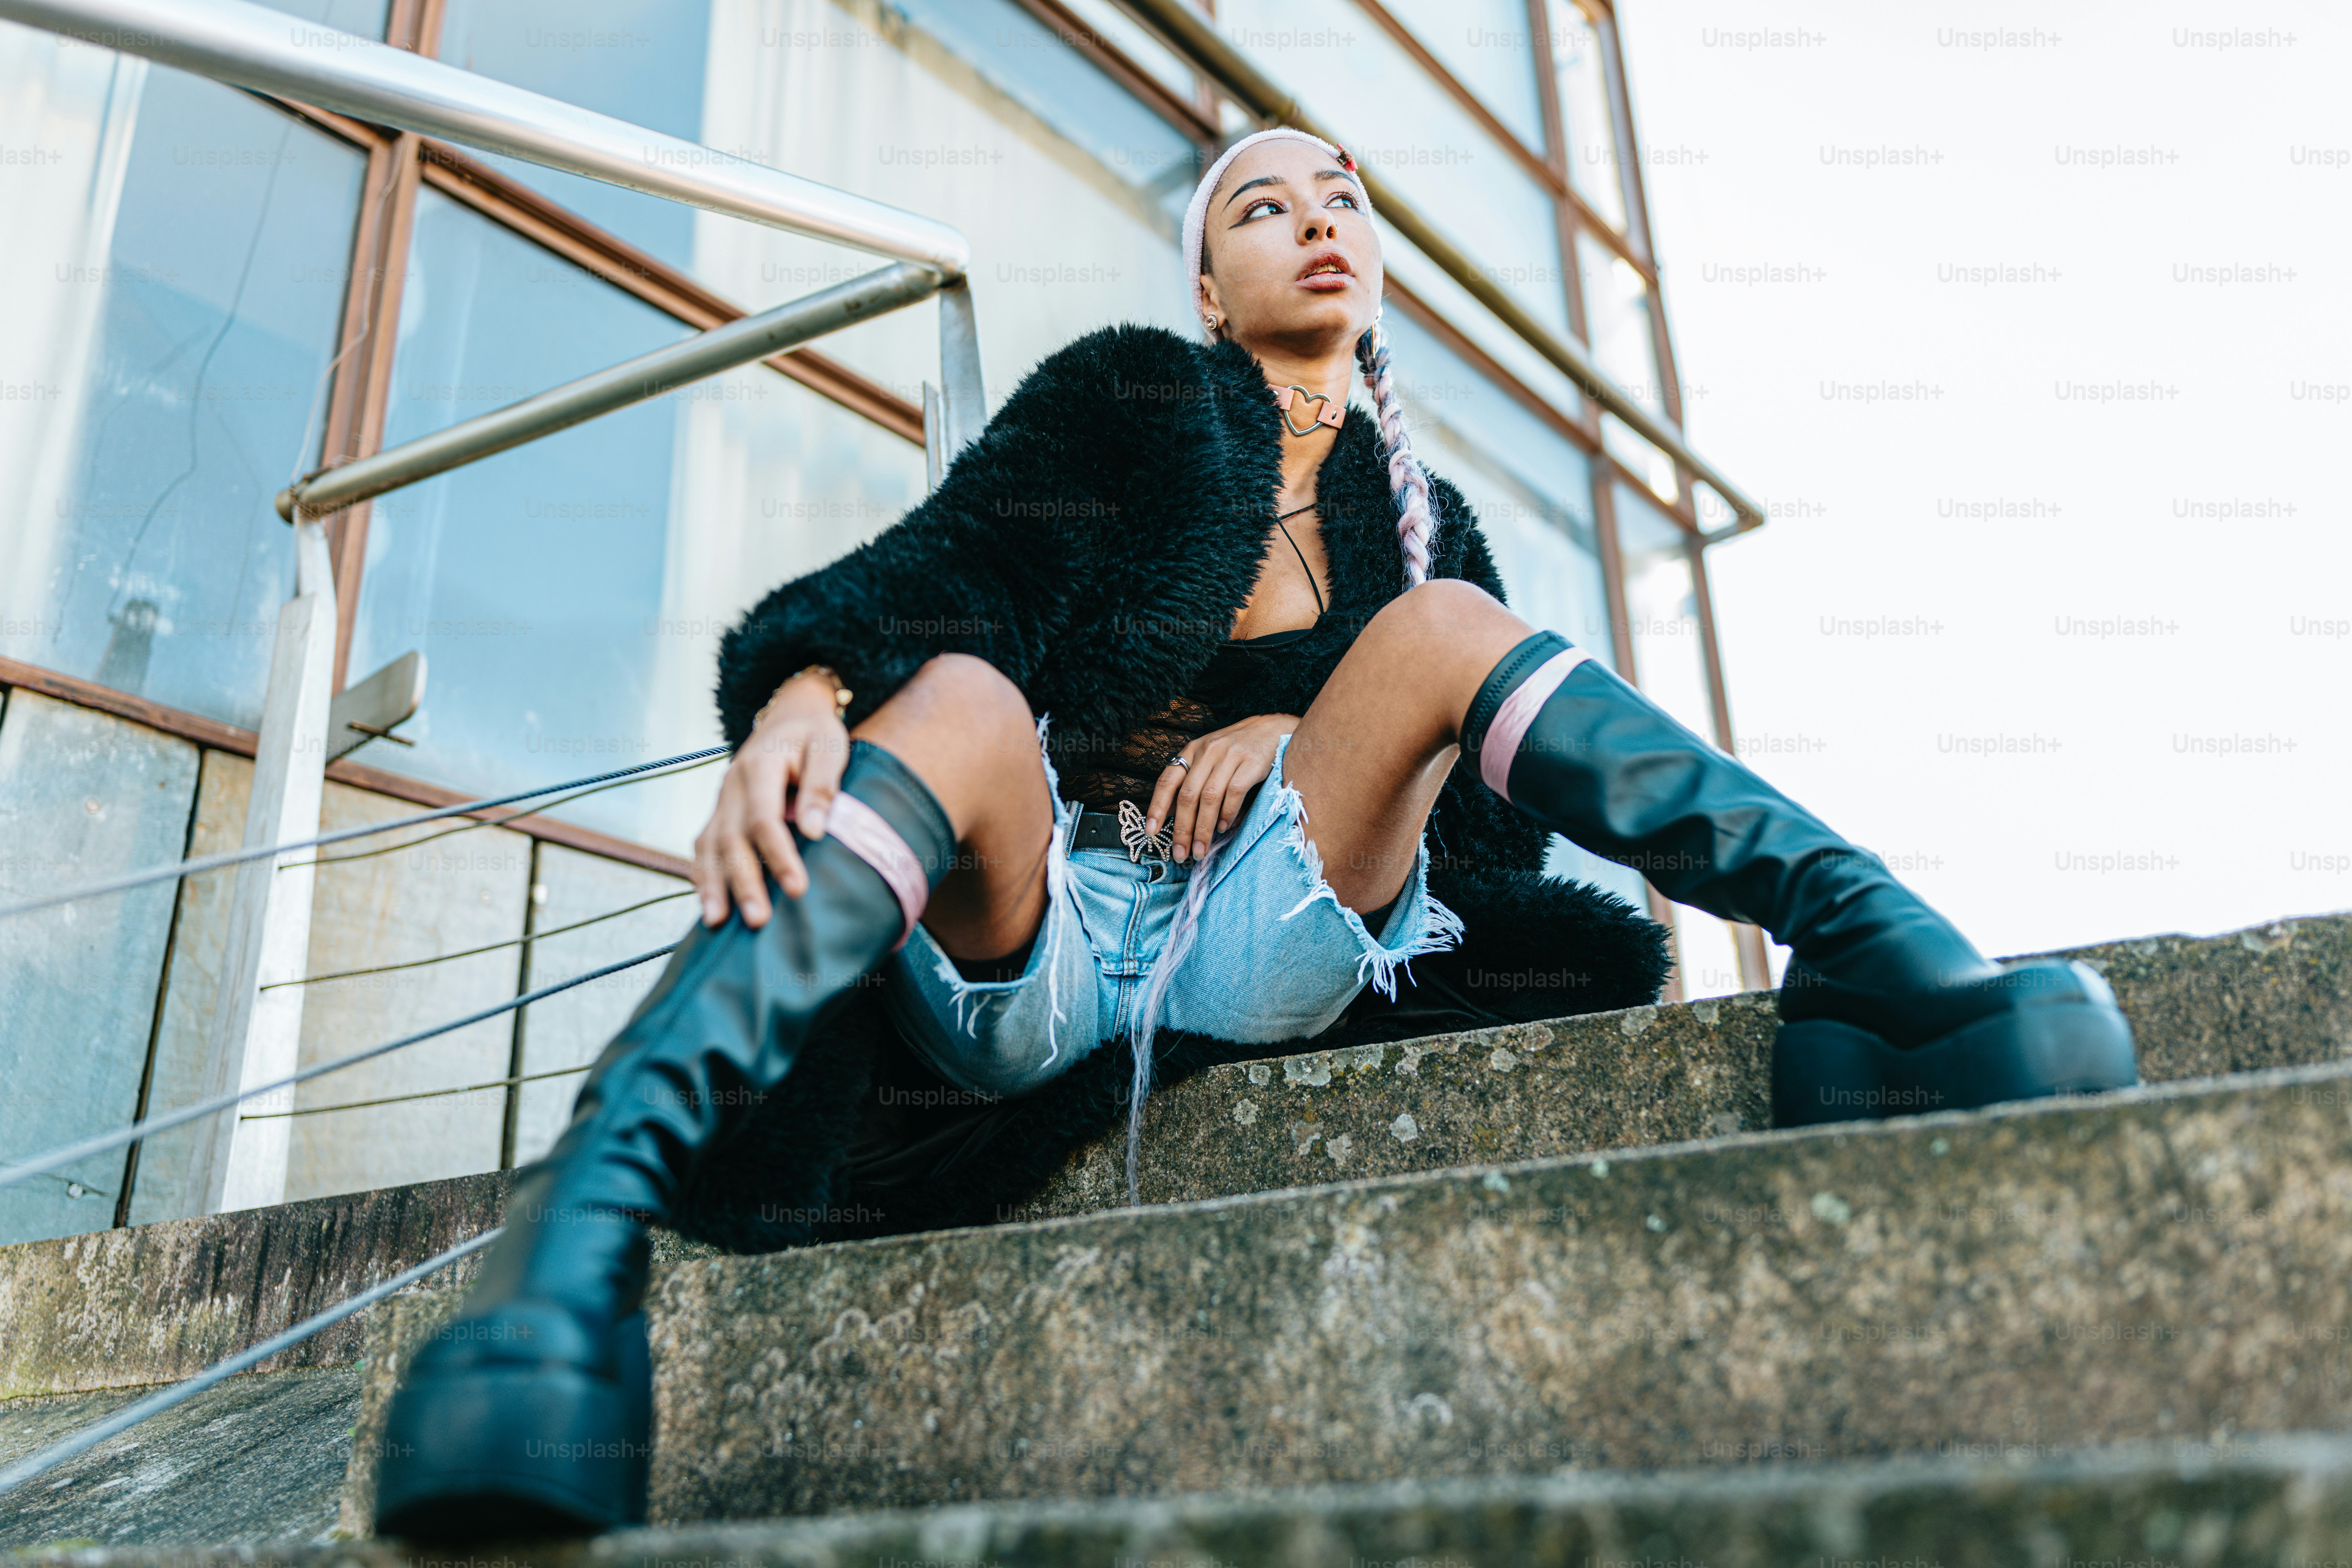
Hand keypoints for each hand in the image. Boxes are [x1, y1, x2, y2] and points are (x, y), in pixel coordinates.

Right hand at [691, 672, 848, 927]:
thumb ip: (822, 785)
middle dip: (743, 882)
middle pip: (731, 839)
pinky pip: (704, 847)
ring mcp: (721, 800)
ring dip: (713, 885)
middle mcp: (731, 785)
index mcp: (759, 766)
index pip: (764, 818)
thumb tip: (815, 830)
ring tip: (717, 922)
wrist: (789, 715)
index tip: (798, 889)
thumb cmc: (815, 734)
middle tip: (759, 920)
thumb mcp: (829, 746)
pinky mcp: (719, 813)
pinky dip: (704, 876)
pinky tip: (710, 907)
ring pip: (709, 846)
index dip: (778, 855)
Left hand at [1146, 713, 1297, 862]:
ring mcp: (1230, 756)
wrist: (1271, 730)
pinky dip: (1227, 813)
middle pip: (1187, 795)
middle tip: (1181, 854)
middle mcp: (1208, 751)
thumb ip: (1189, 781)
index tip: (1151, 831)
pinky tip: (1223, 828)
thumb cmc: (1236, 750)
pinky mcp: (1251, 763)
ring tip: (1200, 849)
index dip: (1157, 807)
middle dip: (1182, 829)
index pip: (1167, 780)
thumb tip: (1168, 813)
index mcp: (1192, 751)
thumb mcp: (1207, 759)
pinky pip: (1234, 793)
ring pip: (1209, 797)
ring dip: (1203, 828)